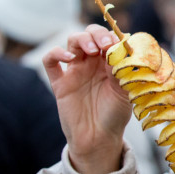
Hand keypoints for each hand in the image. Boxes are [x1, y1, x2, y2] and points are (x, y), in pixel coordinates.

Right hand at [41, 25, 130, 173]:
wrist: (99, 139)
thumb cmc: (115, 115)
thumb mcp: (124, 91)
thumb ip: (121, 70)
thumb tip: (121, 47)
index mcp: (110, 63)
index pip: (109, 38)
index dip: (113, 36)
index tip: (119, 43)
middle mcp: (92, 63)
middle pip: (90, 34)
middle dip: (97, 34)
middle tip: (105, 45)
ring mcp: (75, 71)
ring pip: (72, 42)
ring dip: (81, 39)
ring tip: (92, 50)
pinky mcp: (60, 83)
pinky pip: (50, 61)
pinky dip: (56, 54)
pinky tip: (69, 59)